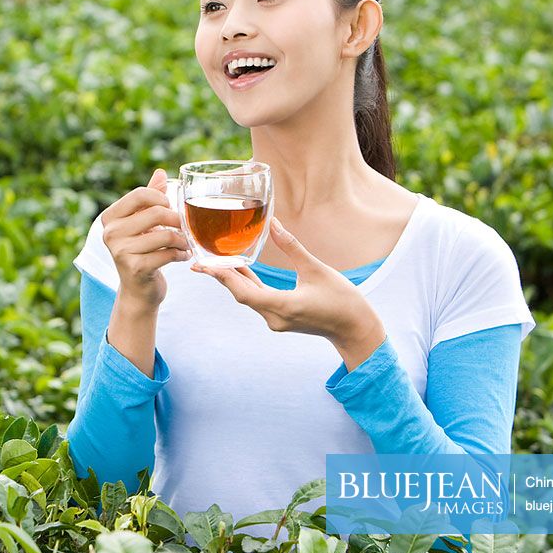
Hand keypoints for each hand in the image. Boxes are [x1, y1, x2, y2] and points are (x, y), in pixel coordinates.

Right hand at [101, 168, 191, 309]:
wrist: (138, 291)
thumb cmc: (142, 251)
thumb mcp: (142, 223)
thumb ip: (150, 198)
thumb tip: (161, 172)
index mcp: (109, 218)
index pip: (140, 194)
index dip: (162, 198)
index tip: (170, 208)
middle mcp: (110, 233)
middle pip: (156, 212)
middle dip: (177, 219)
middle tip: (185, 227)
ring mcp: (121, 252)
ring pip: (165, 234)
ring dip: (182, 239)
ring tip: (186, 243)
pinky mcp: (135, 269)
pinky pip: (168, 254)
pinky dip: (181, 254)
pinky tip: (183, 256)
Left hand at [191, 217, 386, 367]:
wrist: (355, 329)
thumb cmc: (342, 299)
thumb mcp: (317, 269)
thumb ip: (292, 247)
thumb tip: (274, 223)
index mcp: (283, 305)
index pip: (243, 291)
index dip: (221, 277)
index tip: (202, 265)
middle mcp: (274, 316)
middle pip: (239, 294)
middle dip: (219, 276)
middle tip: (197, 259)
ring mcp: (276, 320)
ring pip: (247, 297)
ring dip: (232, 280)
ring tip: (212, 261)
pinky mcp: (280, 317)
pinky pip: (256, 299)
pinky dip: (246, 284)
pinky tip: (238, 269)